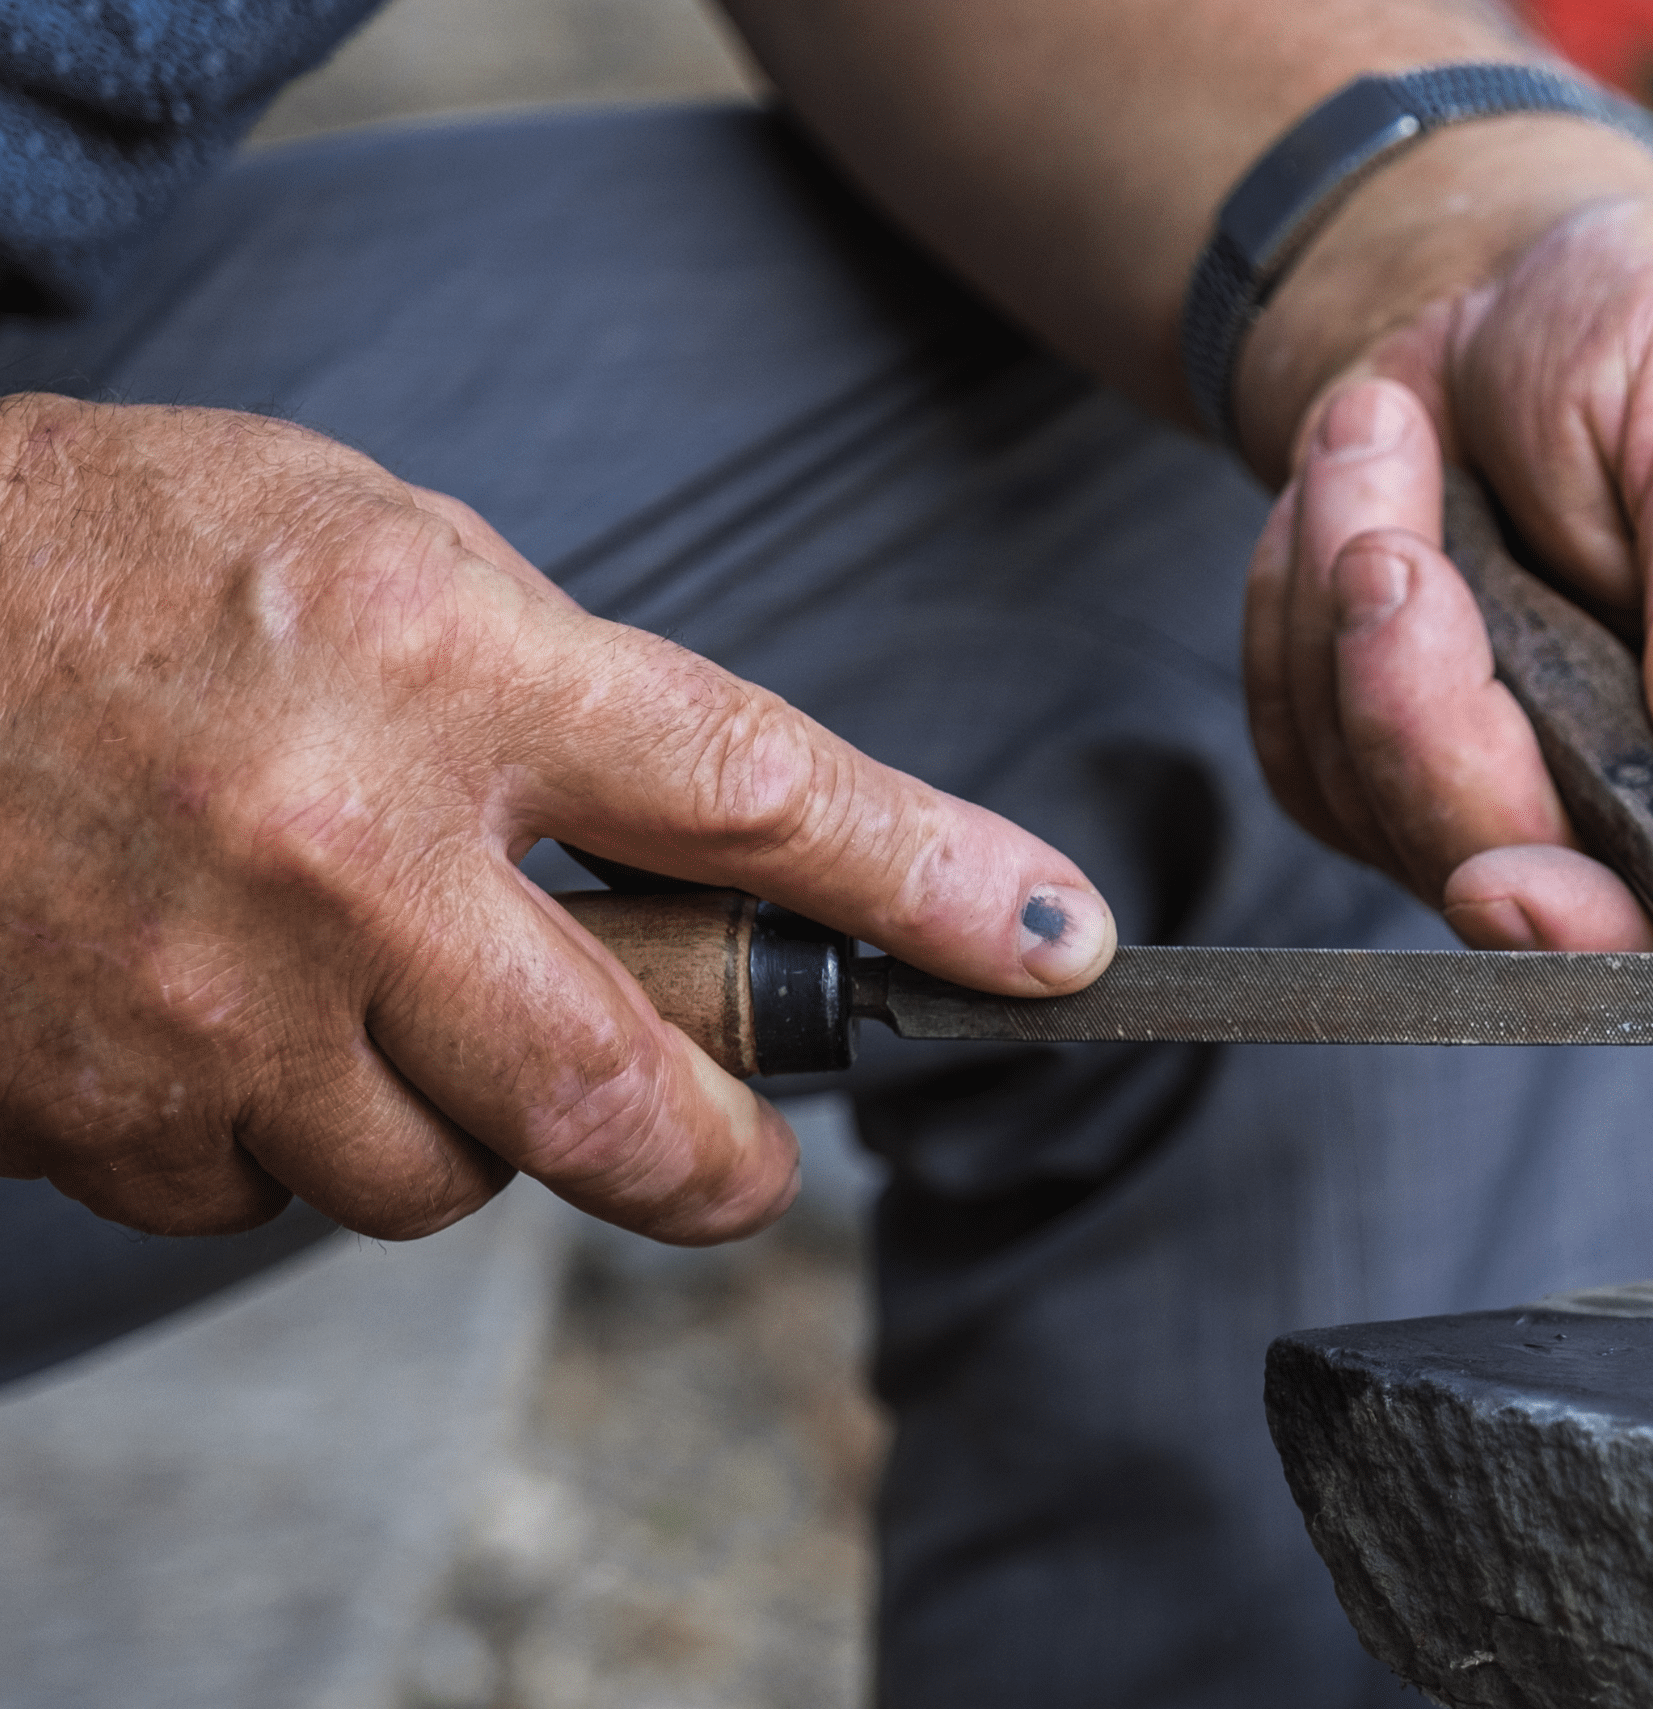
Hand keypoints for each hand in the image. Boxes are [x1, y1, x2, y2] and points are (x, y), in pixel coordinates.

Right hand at [0, 397, 1113, 1241]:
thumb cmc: (139, 558)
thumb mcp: (398, 558)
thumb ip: (564, 707)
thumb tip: (722, 853)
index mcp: (447, 663)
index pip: (760, 794)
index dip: (936, 886)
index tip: (1055, 947)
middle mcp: (341, 844)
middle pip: (620, 1090)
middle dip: (715, 1161)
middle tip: (739, 1160)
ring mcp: (205, 993)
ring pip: (438, 1175)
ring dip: (459, 1123)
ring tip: (385, 1002)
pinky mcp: (90, 1102)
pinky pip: (267, 1193)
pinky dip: (287, 1136)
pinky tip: (235, 1020)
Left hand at [1239, 134, 1652, 948]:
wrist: (1487, 279)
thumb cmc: (1647, 317)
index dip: (1636, 935)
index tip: (1511, 876)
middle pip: (1546, 899)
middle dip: (1430, 729)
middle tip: (1387, 549)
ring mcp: (1535, 792)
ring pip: (1396, 821)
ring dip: (1344, 621)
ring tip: (1379, 442)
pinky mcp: (1403, 769)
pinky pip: (1308, 762)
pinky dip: (1293, 622)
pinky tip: (1351, 499)